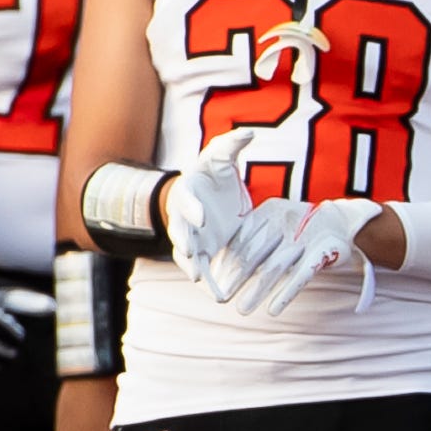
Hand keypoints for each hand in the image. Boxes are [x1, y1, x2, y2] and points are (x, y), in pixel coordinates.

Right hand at [165, 128, 300, 309]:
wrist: (205, 195)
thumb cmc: (211, 174)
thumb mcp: (220, 156)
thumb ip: (233, 144)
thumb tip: (250, 132)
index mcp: (186, 192)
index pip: (185, 200)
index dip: (192, 208)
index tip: (202, 216)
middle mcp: (183, 218)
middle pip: (180, 232)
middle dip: (185, 243)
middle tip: (191, 253)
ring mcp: (190, 238)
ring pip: (187, 257)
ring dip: (193, 268)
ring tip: (201, 281)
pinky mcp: (202, 253)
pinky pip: (203, 271)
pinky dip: (210, 283)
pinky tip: (220, 298)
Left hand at [235, 195, 380, 317]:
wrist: (344, 221)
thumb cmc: (304, 226)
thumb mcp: (278, 222)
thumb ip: (255, 234)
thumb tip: (224, 257)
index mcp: (271, 211)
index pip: (243, 237)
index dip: (228, 260)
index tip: (215, 280)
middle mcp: (286, 222)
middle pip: (256, 253)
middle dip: (237, 277)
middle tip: (221, 298)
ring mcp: (305, 238)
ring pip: (276, 268)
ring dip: (258, 290)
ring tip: (243, 310)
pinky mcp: (322, 254)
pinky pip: (301, 276)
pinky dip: (286, 293)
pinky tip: (273, 309)